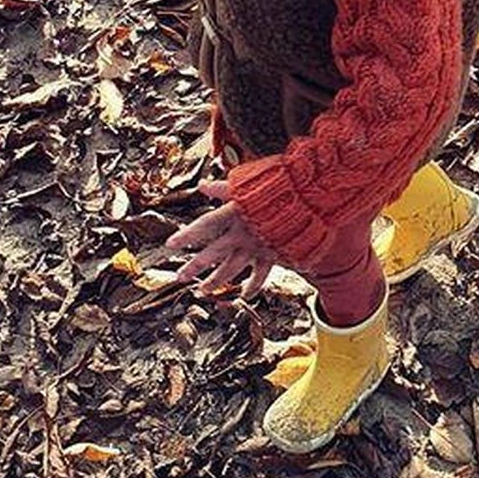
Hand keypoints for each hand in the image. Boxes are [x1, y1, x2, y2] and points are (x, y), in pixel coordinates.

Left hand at [164, 179, 272, 299]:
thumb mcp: (249, 182)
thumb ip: (225, 187)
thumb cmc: (278, 186)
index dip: (187, 235)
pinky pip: (260, 275)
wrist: (308, 200)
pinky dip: (253, 286)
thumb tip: (203, 186)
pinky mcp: (272, 254)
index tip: (170, 244)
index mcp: (235, 212)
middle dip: (195, 266)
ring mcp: (257, 246)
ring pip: (232, 269)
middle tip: (180, 277)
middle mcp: (242, 233)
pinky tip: (244, 295)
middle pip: (213, 253)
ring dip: (216, 281)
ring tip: (202, 290)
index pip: (205, 225)